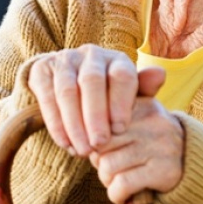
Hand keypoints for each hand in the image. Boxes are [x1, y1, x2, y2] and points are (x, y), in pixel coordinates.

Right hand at [26, 45, 164, 155]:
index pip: (121, 75)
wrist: (71, 85)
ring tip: (82, 150)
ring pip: (67, 90)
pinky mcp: (42, 69)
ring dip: (74, 123)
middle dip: (95, 115)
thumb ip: (145, 88)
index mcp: (117, 59)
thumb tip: (160, 74)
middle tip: (99, 144)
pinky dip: (55, 122)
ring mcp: (65, 59)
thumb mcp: (129, 95)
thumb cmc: (109, 96)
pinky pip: (46, 95)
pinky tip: (64, 143)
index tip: (120, 130)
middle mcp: (91, 54)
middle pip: (92, 81)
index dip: (121, 103)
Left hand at [88, 93, 184, 203]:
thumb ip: (113, 108)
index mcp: (144, 105)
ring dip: (107, 179)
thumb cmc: (150, 139)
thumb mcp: (138, 116)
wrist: (190, 162)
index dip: (95, 139)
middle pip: (100, 143)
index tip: (102, 146)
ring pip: (107, 166)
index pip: (101, 119)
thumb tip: (77, 122)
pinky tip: (124, 192)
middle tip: (110, 163)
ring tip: (120, 176)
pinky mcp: (163, 171)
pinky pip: (121, 185)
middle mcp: (154, 122)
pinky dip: (116, 194)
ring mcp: (160, 146)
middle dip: (99, 159)